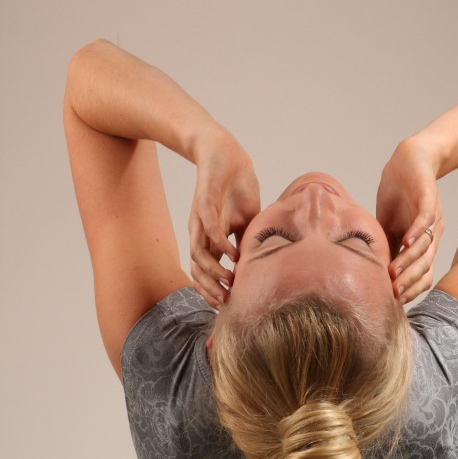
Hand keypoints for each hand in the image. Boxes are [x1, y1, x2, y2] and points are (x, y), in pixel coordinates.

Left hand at [189, 131, 260, 307]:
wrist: (225, 154)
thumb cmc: (236, 187)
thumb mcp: (247, 221)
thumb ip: (249, 243)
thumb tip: (259, 266)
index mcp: (211, 239)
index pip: (205, 273)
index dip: (212, 291)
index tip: (228, 304)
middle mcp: (202, 232)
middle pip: (197, 270)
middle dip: (210, 289)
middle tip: (227, 302)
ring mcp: (201, 219)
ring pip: (198, 254)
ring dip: (213, 271)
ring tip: (230, 281)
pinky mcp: (204, 200)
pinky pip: (208, 227)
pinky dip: (220, 243)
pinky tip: (233, 254)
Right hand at [376, 136, 443, 303]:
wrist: (410, 159)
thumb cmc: (398, 194)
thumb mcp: (387, 227)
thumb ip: (384, 248)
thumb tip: (371, 272)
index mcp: (421, 244)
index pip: (421, 274)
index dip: (411, 288)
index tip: (394, 301)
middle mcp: (431, 234)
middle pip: (424, 266)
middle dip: (409, 282)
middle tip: (394, 295)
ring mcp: (432, 218)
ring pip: (425, 247)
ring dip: (410, 262)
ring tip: (394, 275)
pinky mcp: (429, 198)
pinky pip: (425, 218)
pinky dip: (417, 231)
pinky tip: (406, 242)